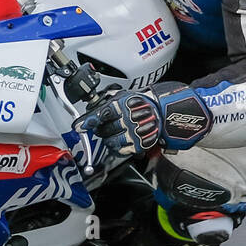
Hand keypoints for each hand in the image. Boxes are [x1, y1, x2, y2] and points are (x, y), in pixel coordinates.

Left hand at [76, 82, 211, 156]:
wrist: (166, 113)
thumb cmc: (144, 103)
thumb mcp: (125, 95)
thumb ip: (108, 102)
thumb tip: (91, 109)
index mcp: (123, 105)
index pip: (100, 114)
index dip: (87, 121)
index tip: (79, 125)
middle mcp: (128, 119)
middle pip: (102, 129)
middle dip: (99, 128)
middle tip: (102, 125)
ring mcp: (134, 133)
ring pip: (109, 141)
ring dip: (107, 138)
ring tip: (113, 132)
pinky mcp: (138, 145)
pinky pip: (119, 150)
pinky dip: (116, 146)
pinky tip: (120, 139)